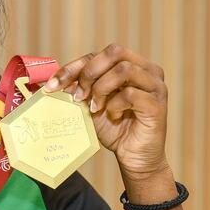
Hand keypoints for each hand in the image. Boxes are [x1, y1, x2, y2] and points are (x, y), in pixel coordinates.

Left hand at [43, 43, 169, 180]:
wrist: (133, 157)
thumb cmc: (113, 128)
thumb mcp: (90, 105)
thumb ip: (78, 89)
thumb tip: (53, 81)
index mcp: (131, 65)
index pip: (98, 54)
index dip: (73, 67)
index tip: (52, 85)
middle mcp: (147, 70)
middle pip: (114, 52)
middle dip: (89, 73)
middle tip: (78, 96)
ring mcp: (155, 86)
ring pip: (123, 69)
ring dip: (102, 88)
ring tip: (95, 107)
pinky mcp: (157, 105)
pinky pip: (131, 95)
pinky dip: (114, 105)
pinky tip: (111, 116)